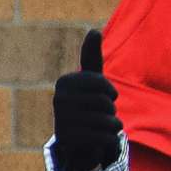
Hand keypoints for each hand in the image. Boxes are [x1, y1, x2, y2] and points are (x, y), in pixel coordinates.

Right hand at [50, 30, 121, 170]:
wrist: (78, 139)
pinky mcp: (69, 140)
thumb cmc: (88, 105)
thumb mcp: (91, 81)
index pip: (103, 85)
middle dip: (110, 110)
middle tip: (99, 114)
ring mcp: (62, 120)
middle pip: (106, 103)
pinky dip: (110, 138)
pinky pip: (106, 137)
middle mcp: (59, 99)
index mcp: (65, 82)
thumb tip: (93, 29)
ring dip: (112, 125)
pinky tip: (99, 139)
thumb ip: (91, 57)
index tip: (104, 96)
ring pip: (108, 120)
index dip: (110, 92)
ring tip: (98, 126)